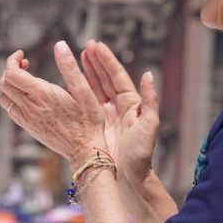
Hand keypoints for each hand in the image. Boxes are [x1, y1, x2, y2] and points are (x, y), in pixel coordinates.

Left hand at [0, 41, 106, 166]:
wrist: (85, 150)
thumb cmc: (88, 121)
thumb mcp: (84, 91)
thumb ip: (69, 67)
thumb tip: (60, 44)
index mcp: (42, 95)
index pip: (12, 73)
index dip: (12, 59)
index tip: (22, 54)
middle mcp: (30, 107)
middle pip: (4, 83)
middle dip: (10, 69)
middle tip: (25, 63)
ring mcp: (26, 119)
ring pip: (4, 97)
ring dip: (10, 84)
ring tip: (26, 78)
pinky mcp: (28, 128)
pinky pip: (10, 109)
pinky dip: (13, 97)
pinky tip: (29, 96)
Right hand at [80, 41, 159, 179]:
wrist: (129, 177)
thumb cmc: (141, 153)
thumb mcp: (149, 125)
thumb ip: (150, 100)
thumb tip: (148, 75)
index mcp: (131, 104)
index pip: (117, 76)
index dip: (107, 61)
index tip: (96, 46)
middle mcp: (118, 106)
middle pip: (105, 78)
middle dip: (96, 62)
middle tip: (86, 45)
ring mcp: (106, 115)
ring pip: (95, 88)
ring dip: (88, 72)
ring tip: (79, 56)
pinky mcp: (96, 125)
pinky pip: (87, 104)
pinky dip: (80, 91)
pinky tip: (72, 81)